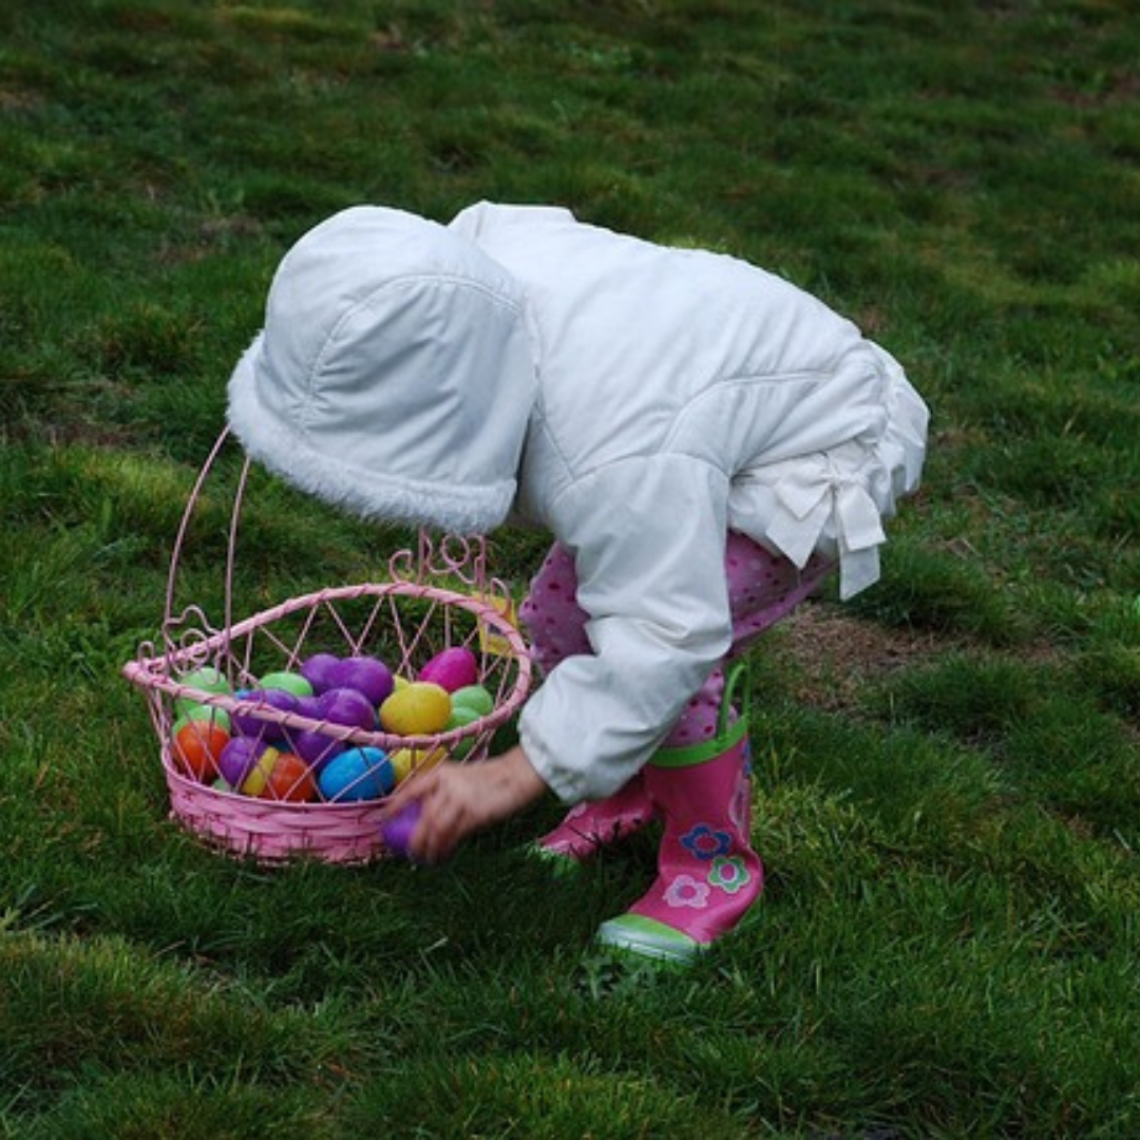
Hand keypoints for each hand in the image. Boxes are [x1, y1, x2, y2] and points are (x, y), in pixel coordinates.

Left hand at [380, 745, 547, 862]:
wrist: (520, 773)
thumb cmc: (494, 777)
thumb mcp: (464, 777)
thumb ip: (446, 793)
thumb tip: (428, 817)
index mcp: (442, 773)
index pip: (410, 791)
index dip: (394, 807)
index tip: (383, 822)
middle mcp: (447, 785)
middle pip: (421, 817)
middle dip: (412, 839)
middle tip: (408, 852)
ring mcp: (460, 799)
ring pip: (435, 831)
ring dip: (428, 849)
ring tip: (425, 860)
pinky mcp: (474, 814)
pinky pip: (453, 837)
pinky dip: (445, 849)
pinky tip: (443, 856)